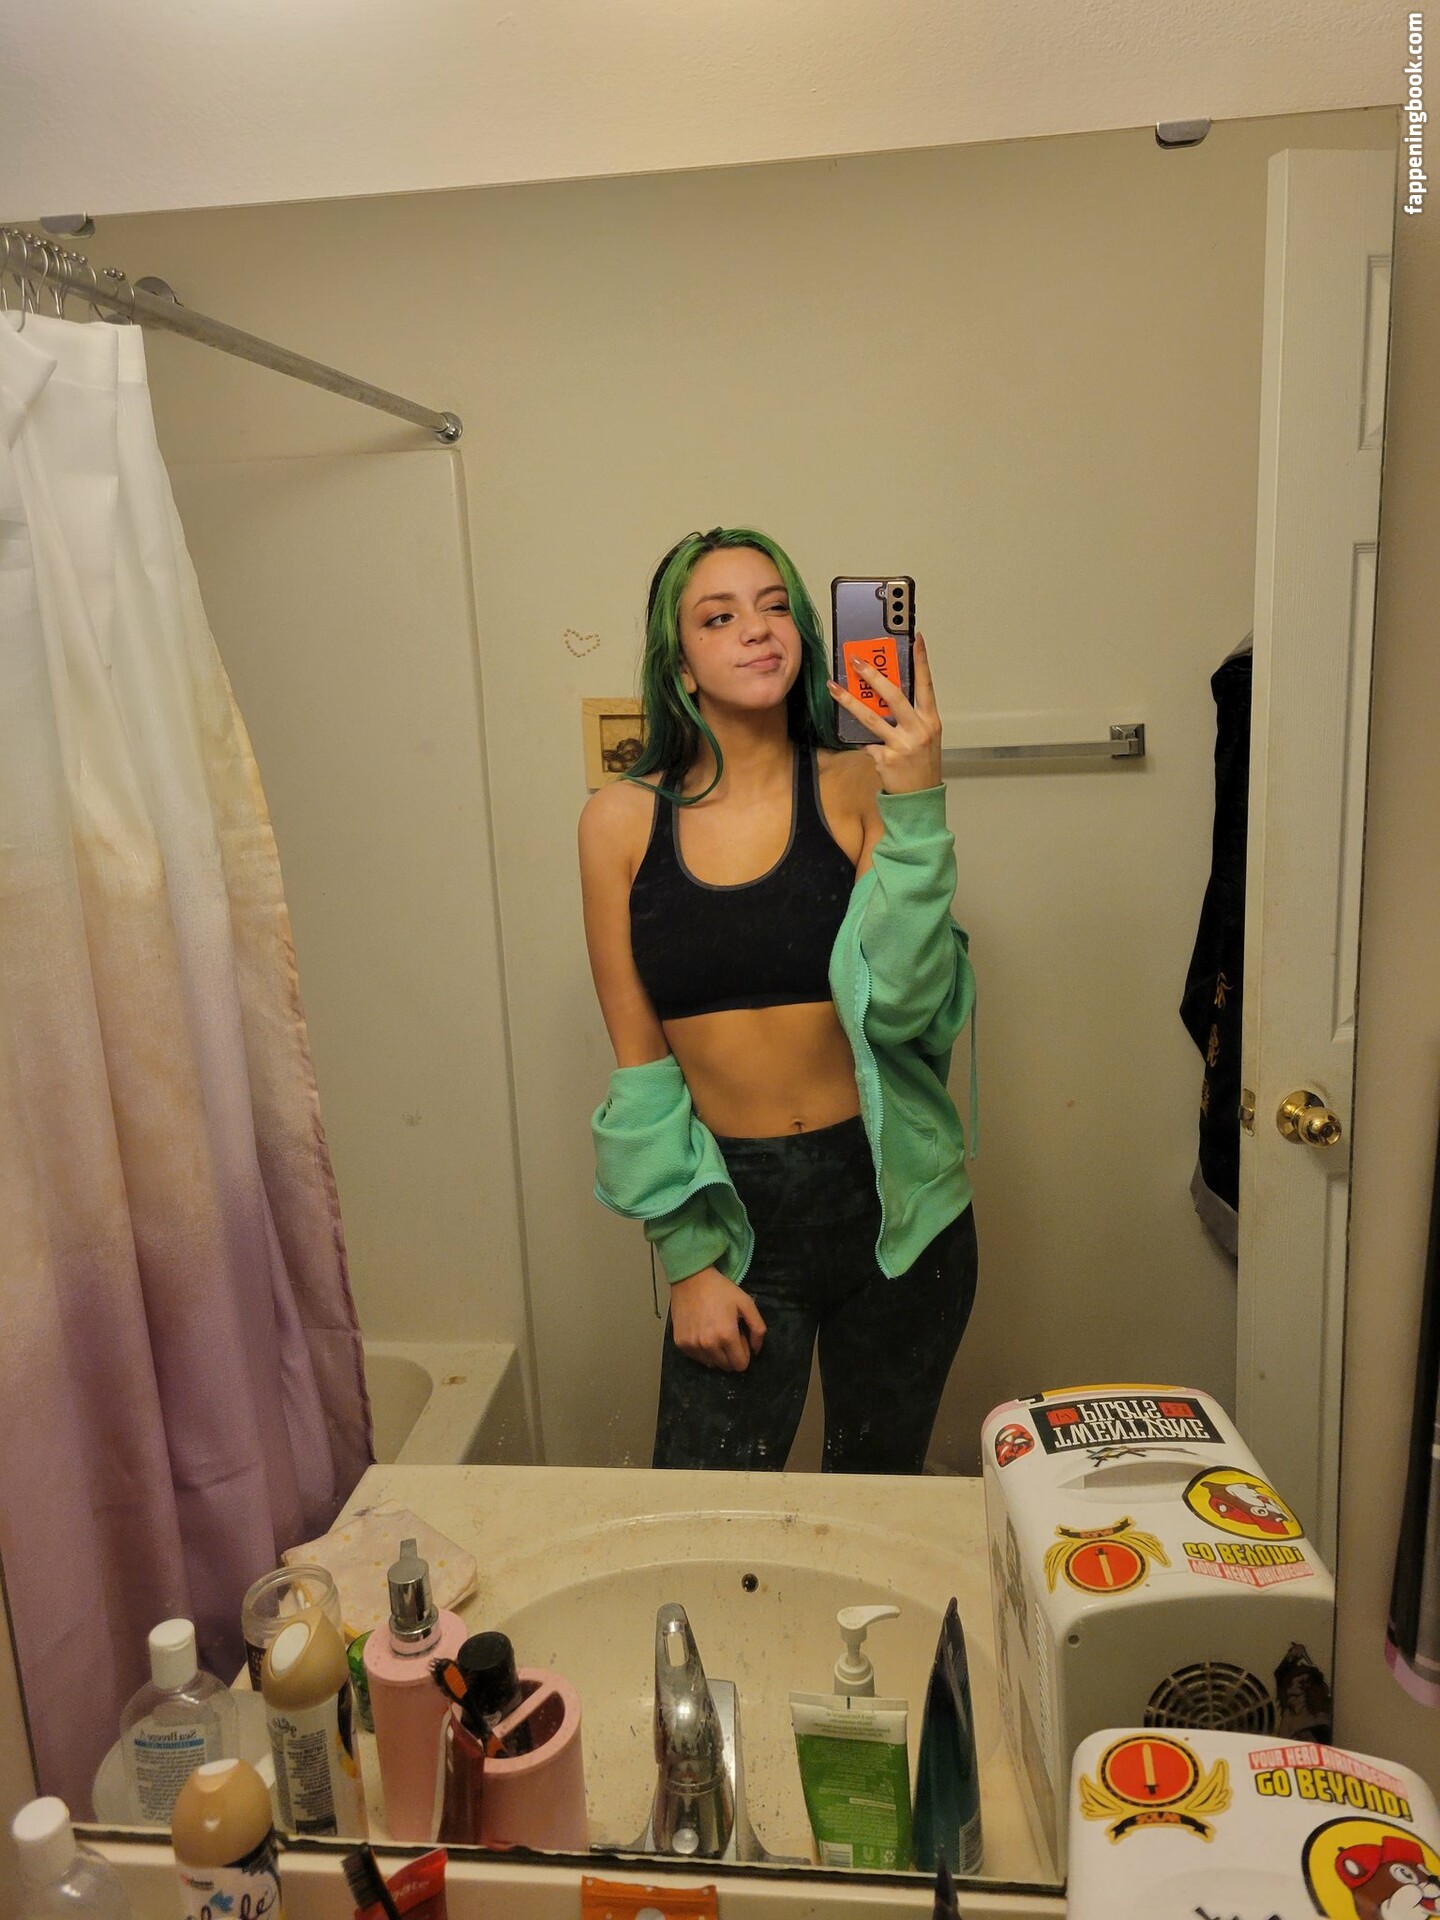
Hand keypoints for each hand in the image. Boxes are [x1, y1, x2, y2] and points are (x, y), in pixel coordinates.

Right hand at [668, 1266, 766, 1369]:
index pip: (740, 1365)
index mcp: (726, 1336)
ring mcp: (692, 1345)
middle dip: (731, 1355)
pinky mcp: (680, 1343)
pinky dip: (702, 1350)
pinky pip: (697, 1358)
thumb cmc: (721, 1290)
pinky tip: (702, 1332)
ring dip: (716, 1354)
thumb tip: (756, 1350)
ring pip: (711, 1364)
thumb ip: (758, 1328)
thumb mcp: (746, 1303)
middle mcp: (708, 1345)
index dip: (744, 1353)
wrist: (691, 1279)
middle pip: (726, 1367)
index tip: (740, 1338)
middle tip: (728, 1334)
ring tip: (714, 1332)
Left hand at [829, 632, 941, 792]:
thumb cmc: (921, 764)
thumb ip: (909, 717)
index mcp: (931, 720)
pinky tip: (850, 734)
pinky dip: (858, 738)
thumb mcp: (924, 736)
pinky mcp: (886, 758)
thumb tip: (883, 695)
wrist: (920, 798)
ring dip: (849, 701)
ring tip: (833, 688)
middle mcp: (919, 730)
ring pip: (871, 718)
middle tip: (856, 661)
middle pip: (894, 696)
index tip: (915, 638)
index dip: (921, 661)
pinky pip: (866, 741)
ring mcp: (902, 744)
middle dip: (873, 676)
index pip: (926, 684)